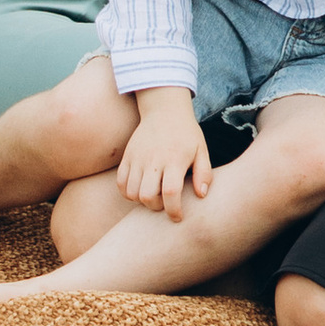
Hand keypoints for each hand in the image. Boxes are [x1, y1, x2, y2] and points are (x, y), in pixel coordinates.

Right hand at [116, 87, 210, 221]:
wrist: (164, 109)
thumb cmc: (186, 133)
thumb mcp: (201, 150)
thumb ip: (204, 173)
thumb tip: (201, 195)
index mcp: (174, 159)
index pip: (170, 192)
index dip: (173, 210)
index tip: (178, 216)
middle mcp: (154, 159)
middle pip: (147, 196)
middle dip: (156, 208)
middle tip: (165, 203)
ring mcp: (137, 157)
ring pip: (132, 192)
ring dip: (142, 201)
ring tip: (153, 195)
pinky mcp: (127, 156)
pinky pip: (120, 183)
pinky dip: (127, 192)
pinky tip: (140, 188)